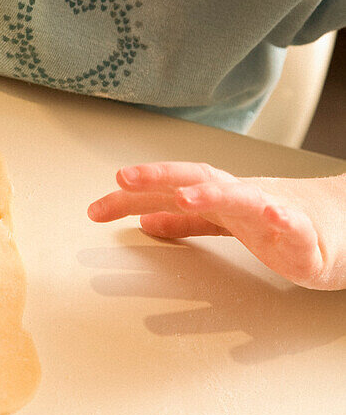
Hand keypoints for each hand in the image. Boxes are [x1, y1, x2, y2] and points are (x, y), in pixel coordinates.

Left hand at [88, 162, 345, 289]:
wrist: (342, 226)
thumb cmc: (282, 222)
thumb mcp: (224, 221)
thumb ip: (186, 221)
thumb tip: (144, 220)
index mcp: (220, 197)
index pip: (169, 188)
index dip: (132, 196)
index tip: (93, 210)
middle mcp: (242, 197)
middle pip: (198, 178)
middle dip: (160, 177)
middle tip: (123, 179)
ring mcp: (273, 212)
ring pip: (242, 196)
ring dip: (213, 194)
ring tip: (186, 195)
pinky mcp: (305, 237)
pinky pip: (293, 227)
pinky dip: (283, 220)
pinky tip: (272, 215)